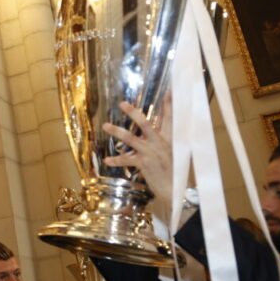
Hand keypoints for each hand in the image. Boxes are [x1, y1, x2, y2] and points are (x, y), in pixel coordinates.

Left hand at [101, 98, 173, 214]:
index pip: (170, 118)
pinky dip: (116, 160)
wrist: (175, 190)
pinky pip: (127, 159)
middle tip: (121, 103)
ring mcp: (151, 152)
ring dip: (117, 131)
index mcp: (169, 139)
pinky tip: (106, 161)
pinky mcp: (144, 163)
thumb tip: (157, 132)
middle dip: (133, 113)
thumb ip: (166, 141)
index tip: (168, 90)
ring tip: (105, 125)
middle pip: (145, 123)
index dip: (169, 104)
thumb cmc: (174, 172)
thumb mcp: (175, 153)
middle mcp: (160, 142)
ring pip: (131, 138)